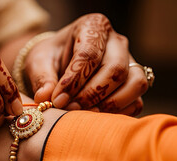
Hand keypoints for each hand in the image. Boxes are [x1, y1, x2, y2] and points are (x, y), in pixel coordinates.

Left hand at [24, 13, 146, 115]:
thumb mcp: (39, 62)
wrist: (59, 63)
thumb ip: (42, 78)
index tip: (58, 99)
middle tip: (70, 108)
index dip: (74, 80)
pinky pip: (137, 101)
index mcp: (93, 27)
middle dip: (92, 94)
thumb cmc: (50, 59)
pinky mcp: (134, 83)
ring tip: (85, 114)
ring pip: (135, 84)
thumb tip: (45, 97)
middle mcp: (117, 42)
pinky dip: (120, 113)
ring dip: (110, 104)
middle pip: (116, 69)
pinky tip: (97, 118)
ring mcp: (131, 62)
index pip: (90, 53)